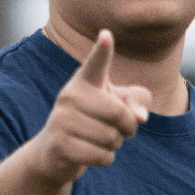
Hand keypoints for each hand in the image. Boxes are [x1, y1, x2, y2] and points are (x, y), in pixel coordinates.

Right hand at [27, 30, 150, 186]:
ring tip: (102, 140)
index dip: (102, 50)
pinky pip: (101, 156)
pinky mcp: (60, 143)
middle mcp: (70, 95)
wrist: (55, 151)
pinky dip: (105, 159)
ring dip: (115, 145)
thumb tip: (139, 117)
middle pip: (118, 113)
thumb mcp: (120, 106)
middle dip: (128, 128)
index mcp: (85, 80)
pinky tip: (93, 153)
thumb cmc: (95, 121)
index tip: (106, 36)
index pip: (96, 63)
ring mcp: (61, 119)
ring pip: (111, 138)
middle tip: (122, 131)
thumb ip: (138, 102)